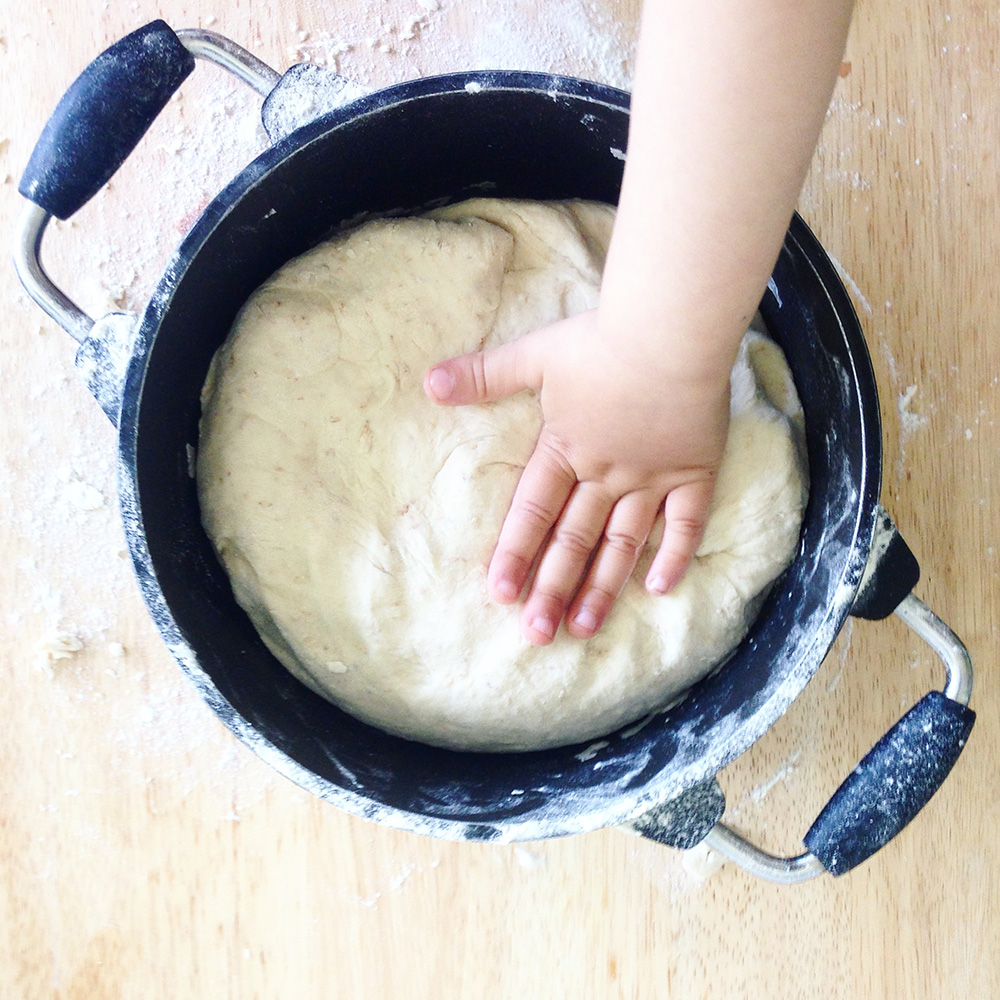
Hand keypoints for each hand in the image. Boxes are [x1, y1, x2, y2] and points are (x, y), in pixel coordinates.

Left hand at [423, 308, 730, 644]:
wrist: (671, 331)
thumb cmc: (601, 341)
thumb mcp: (535, 354)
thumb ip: (485, 375)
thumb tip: (429, 382)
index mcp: (566, 449)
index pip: (533, 512)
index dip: (515, 553)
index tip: (500, 595)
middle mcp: (606, 474)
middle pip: (575, 539)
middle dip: (553, 588)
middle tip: (537, 633)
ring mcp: (651, 478)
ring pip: (623, 542)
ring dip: (603, 586)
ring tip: (584, 627)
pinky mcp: (693, 472)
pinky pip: (686, 522)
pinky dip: (675, 554)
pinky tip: (660, 587)